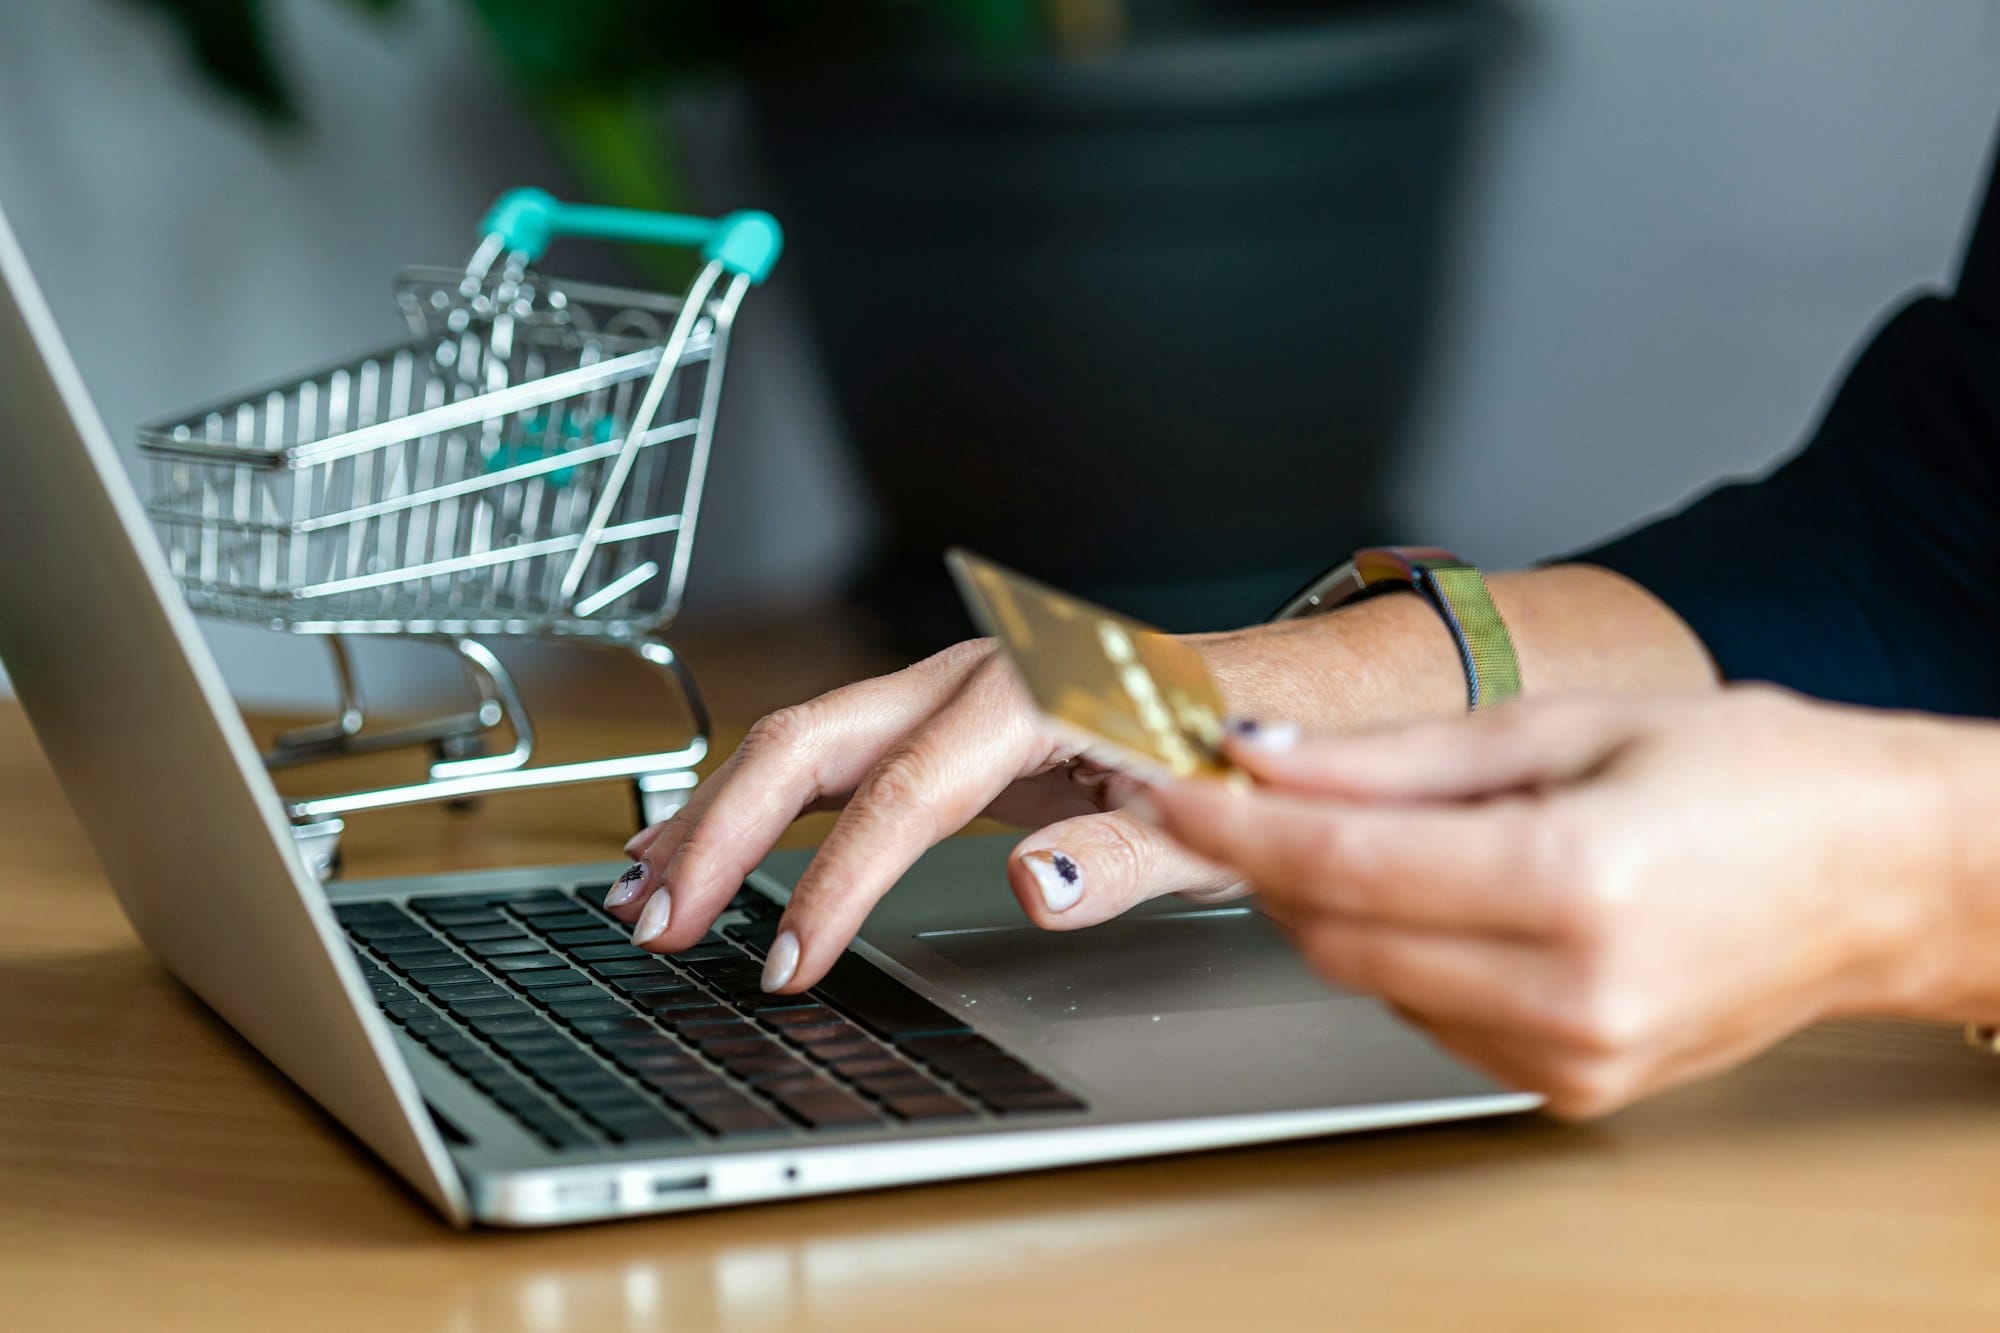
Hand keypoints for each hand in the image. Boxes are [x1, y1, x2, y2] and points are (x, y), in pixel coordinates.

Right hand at [601, 614, 1421, 992]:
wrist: (1273, 697)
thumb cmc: (1240, 756)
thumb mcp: (1212, 820)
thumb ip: (1127, 854)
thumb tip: (1037, 884)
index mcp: (1034, 692)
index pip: (903, 794)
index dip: (834, 884)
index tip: (785, 962)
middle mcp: (971, 677)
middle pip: (809, 740)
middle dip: (720, 831)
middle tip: (656, 920)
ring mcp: (944, 692)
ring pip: (799, 740)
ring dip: (715, 815)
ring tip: (639, 889)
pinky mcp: (935, 720)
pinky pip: (825, 755)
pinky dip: (755, 802)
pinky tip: (700, 842)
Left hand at [1136, 688, 1958, 1116]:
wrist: (1882, 874)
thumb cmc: (1755, 779)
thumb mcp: (1568, 724)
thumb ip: (1398, 757)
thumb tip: (1267, 757)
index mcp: (1573, 882)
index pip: (1338, 865)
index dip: (1229, 826)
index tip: (1166, 784)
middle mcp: (1570, 992)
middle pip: (1336, 937)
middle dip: (1262, 863)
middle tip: (1232, 791)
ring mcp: (1572, 1059)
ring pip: (1372, 981)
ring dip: (1331, 904)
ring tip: (1369, 825)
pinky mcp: (1572, 1088)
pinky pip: (1429, 1016)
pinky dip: (1400, 951)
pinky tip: (1442, 891)